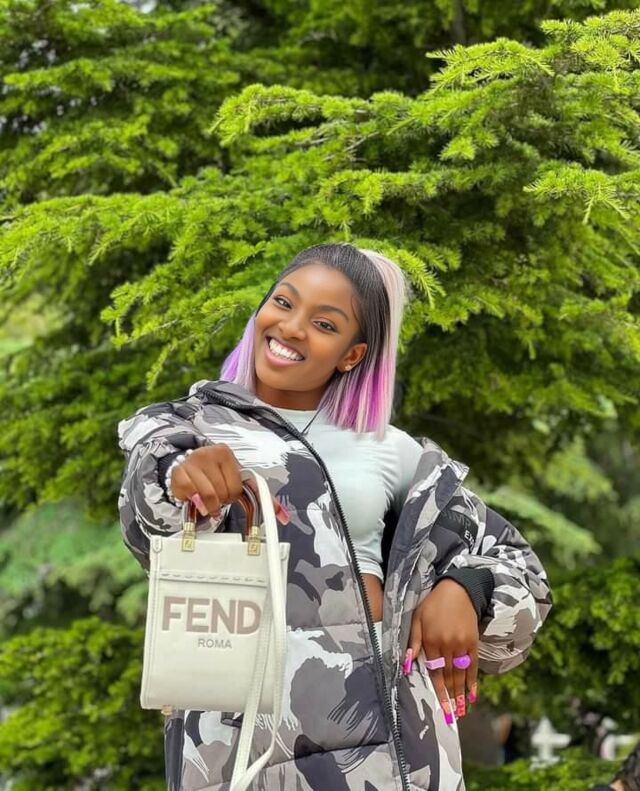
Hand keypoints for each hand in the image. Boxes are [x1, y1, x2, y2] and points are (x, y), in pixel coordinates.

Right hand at [170, 444, 287, 522]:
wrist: (185, 465)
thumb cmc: (214, 473)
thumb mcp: (235, 478)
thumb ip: (259, 494)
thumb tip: (283, 516)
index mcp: (226, 453)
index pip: (237, 485)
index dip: (233, 495)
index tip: (230, 498)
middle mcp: (209, 454)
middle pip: (223, 493)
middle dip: (221, 501)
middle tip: (216, 497)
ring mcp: (192, 463)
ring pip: (208, 497)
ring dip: (209, 505)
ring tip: (207, 499)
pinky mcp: (178, 474)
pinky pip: (191, 496)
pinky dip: (194, 503)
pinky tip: (194, 497)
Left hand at [408, 579, 478, 722]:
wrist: (457, 590)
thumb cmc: (433, 605)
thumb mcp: (417, 619)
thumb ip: (413, 642)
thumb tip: (407, 665)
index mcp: (431, 641)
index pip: (435, 673)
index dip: (439, 693)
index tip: (441, 710)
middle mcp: (447, 645)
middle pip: (449, 677)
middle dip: (451, 699)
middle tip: (452, 717)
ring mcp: (462, 644)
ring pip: (461, 674)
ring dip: (461, 694)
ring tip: (462, 712)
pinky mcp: (473, 642)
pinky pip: (473, 665)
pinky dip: (473, 681)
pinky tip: (473, 694)